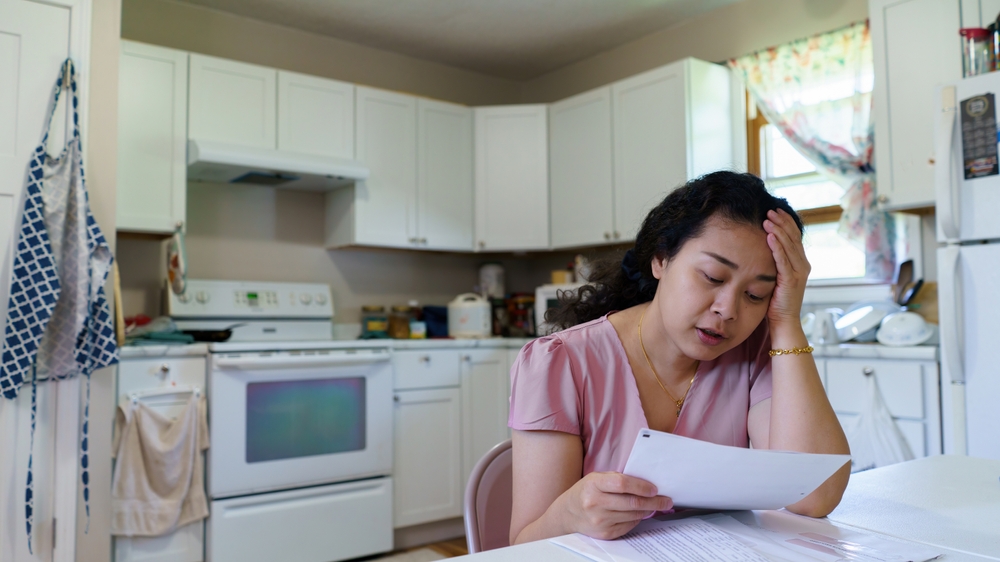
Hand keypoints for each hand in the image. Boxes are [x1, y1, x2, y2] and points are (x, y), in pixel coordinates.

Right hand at [559, 472, 672, 539]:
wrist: (568, 513)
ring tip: (656, 506)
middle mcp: (595, 503)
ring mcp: (600, 521)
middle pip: (632, 502)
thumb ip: (617, 479)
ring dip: (648, 510)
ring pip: (633, 515)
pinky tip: (640, 513)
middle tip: (666, 500)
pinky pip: (628, 525)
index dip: (641, 486)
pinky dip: (637, 518)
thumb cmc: (586, 491)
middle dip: (654, 502)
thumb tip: (645, 485)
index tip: (654, 489)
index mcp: (593, 484)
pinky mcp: (605, 533)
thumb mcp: (596, 478)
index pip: (622, 484)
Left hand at [762, 209, 810, 333]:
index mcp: (800, 262)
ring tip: (768, 219)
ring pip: (789, 246)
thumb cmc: (777, 300)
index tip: (775, 211)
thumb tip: (763, 246)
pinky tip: (769, 236)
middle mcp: (802, 265)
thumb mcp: (777, 276)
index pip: (794, 236)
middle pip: (793, 237)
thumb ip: (775, 262)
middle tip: (770, 210)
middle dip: (782, 222)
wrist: (784, 321)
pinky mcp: (790, 280)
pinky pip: (783, 260)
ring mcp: (798, 272)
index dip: (786, 222)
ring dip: (778, 230)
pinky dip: (777, 247)